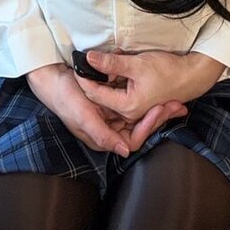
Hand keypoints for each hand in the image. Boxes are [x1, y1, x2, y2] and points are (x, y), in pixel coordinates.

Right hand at [26, 62, 187, 155]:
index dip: (148, 127)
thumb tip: (125, 151)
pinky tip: (159, 92)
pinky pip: (134, 104)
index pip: (134, 139)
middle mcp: (110, 129)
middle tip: (175, 104)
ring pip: (140, 116)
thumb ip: (102, 133)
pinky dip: (146, 99)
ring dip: (156, 108)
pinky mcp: (112, 103)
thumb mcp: (83, 115)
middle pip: (140, 128)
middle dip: (158, 117)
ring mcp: (112, 116)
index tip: (160, 110)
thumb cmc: (66, 97)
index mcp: (104, 136)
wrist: (53, 78)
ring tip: (174, 100)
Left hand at [73, 48, 223, 122]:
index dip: (84, 79)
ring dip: (110, 77)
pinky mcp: (138, 103)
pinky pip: (121, 92)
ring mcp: (134, 109)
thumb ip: (111, 63)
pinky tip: (122, 65)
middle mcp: (129, 112)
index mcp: (127, 106)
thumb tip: (89, 58)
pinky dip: (119, 79)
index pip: (96, 94)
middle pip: (102, 95)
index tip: (77, 65)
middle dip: (99, 76)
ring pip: (112, 92)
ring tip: (115, 59)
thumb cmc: (168, 71)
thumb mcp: (136, 64)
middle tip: (96, 60)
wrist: (190, 76)